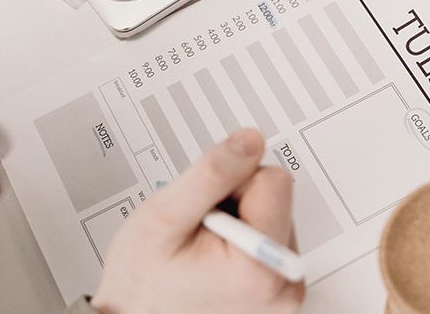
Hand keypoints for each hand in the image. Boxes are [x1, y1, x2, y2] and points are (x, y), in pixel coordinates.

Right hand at [92, 129, 302, 313]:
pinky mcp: (283, 287)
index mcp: (262, 268)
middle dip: (236, 202)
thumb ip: (212, 174)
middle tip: (200, 232)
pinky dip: (245, 239)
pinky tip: (217, 257)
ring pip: (273, 214)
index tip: (206, 211)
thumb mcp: (165, 217)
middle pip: (276, 197)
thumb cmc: (143, 282)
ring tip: (204, 248)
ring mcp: (286, 288)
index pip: (273, 179)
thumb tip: (251, 141)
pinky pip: (272, 238)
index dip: (232, 184)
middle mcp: (286, 283)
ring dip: (238, 221)